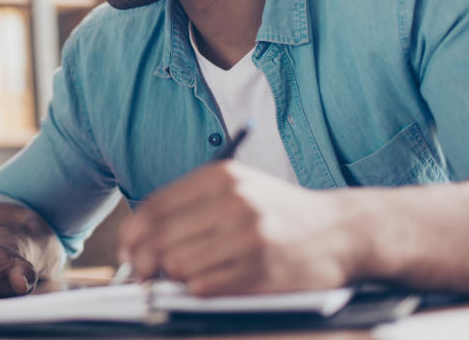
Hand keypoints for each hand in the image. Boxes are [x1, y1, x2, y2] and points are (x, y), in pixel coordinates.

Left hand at [118, 161, 362, 294]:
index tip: (126, 252)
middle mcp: (232, 200)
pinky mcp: (260, 268)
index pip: (153, 207)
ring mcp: (247, 235)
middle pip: (159, 238)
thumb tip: (136, 239)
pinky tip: (209, 285)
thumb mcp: (237, 189)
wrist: (341, 231)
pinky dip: (195, 291)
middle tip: (143, 276)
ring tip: (184, 278)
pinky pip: (203, 287)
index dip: (130, 235)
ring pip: (177, 265)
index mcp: (220, 176)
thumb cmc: (279, 213)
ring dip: (172, 279)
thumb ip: (189, 206)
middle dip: (142, 262)